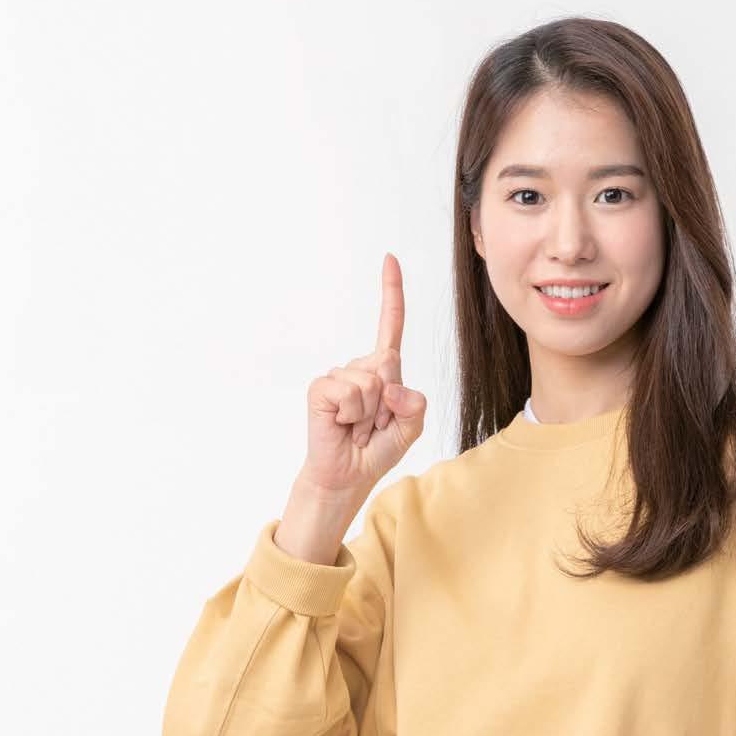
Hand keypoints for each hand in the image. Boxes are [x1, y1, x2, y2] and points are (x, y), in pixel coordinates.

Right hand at [299, 251, 427, 496]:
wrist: (348, 475)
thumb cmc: (377, 449)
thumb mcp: (411, 427)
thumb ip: (415, 405)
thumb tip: (391, 386)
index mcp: (384, 371)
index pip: (390, 326)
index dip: (391, 293)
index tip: (390, 259)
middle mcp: (360, 367)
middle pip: (389, 365)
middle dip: (390, 403)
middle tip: (374, 424)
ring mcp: (338, 375)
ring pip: (371, 382)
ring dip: (370, 414)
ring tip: (357, 427)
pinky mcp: (321, 388)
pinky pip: (349, 392)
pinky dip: (352, 415)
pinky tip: (342, 425)